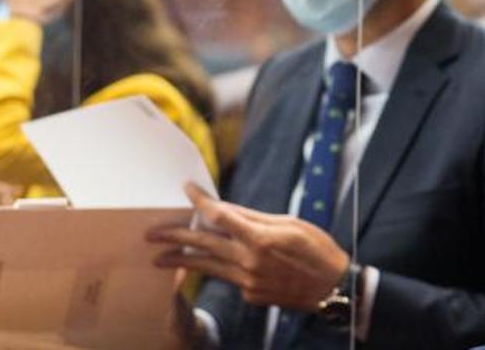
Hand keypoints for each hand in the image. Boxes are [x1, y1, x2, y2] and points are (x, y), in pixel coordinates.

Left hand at [148, 183, 349, 311]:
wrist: (333, 287)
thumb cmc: (317, 250)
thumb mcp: (290, 223)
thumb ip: (253, 218)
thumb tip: (226, 210)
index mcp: (260, 239)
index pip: (220, 215)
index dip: (200, 201)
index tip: (187, 190)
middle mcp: (249, 262)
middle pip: (204, 244)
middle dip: (175, 237)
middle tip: (151, 234)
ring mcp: (248, 282)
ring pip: (208, 267)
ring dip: (181, 261)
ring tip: (159, 258)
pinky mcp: (251, 295)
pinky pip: (229, 278)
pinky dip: (217, 269)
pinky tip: (206, 266)